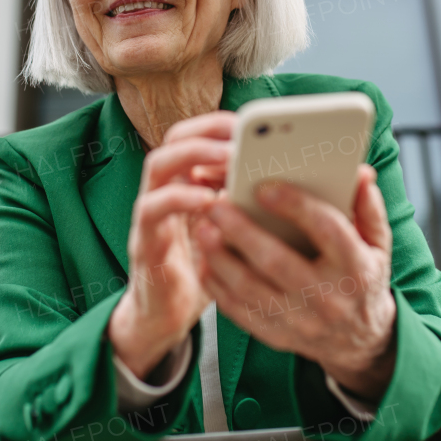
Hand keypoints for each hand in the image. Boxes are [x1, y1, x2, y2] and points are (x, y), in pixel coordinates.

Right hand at [107, 110, 235, 379]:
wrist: (166, 318)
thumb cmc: (207, 271)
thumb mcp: (235, 234)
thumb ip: (251, 207)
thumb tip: (298, 183)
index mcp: (187, 182)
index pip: (197, 135)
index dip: (221, 124)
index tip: (251, 123)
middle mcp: (164, 189)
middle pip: (174, 139)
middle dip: (208, 130)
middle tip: (241, 135)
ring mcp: (150, 213)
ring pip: (158, 164)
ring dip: (194, 155)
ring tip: (230, 158)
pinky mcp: (143, 241)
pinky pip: (153, 209)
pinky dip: (180, 198)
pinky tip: (209, 201)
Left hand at [195, 164, 396, 400]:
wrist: (359, 340)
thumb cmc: (363, 278)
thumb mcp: (377, 243)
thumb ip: (367, 207)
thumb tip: (360, 173)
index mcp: (356, 267)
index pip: (327, 230)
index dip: (296, 207)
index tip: (265, 186)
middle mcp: (328, 298)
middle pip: (277, 261)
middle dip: (242, 231)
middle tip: (217, 204)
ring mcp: (300, 321)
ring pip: (250, 289)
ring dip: (221, 257)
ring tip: (203, 227)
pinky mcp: (277, 335)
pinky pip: (239, 311)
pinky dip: (217, 286)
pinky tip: (206, 260)